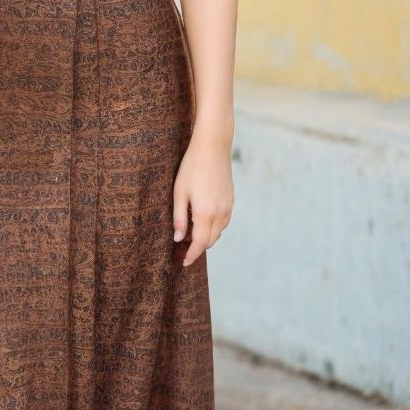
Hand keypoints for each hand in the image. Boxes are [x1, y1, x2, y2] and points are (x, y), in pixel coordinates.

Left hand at [172, 132, 234, 266]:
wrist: (213, 147)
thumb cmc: (192, 167)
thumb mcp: (179, 192)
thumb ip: (179, 217)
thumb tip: (178, 238)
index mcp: (205, 213)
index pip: (199, 243)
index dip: (191, 255)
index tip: (183, 262)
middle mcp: (220, 213)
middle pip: (210, 240)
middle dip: (197, 248)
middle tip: (182, 248)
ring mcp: (228, 207)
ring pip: (218, 232)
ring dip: (206, 237)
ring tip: (190, 234)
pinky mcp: (231, 200)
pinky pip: (223, 222)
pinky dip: (213, 227)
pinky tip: (202, 220)